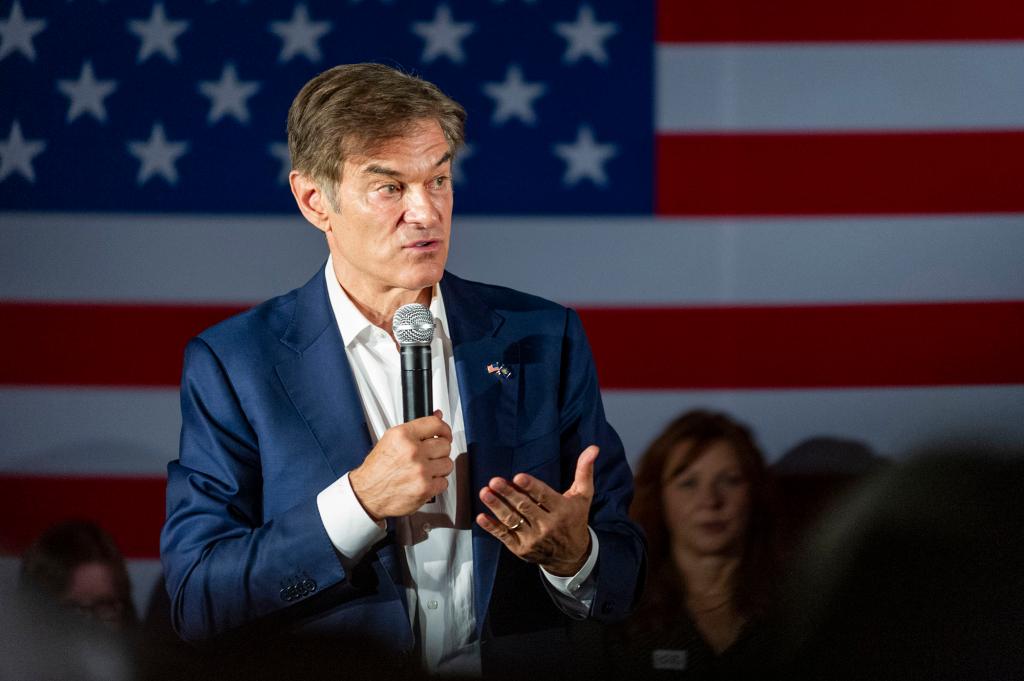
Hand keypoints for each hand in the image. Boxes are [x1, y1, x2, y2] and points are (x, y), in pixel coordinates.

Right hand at [349, 411, 452, 519]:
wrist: (366, 494)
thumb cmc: (376, 470)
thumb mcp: (390, 441)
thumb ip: (416, 428)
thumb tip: (437, 415)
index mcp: (402, 435)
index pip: (436, 424)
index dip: (444, 429)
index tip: (445, 434)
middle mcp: (412, 451)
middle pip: (445, 445)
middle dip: (439, 451)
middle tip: (430, 456)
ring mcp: (420, 470)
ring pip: (447, 464)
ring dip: (439, 468)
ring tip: (426, 470)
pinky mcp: (425, 488)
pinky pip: (444, 482)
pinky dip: (437, 483)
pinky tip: (425, 481)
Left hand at [476, 445, 598, 575]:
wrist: (572, 556)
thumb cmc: (576, 518)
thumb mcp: (583, 495)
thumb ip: (584, 471)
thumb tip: (593, 448)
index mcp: (563, 510)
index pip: (545, 497)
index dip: (531, 487)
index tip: (518, 477)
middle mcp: (548, 526)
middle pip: (525, 508)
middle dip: (508, 494)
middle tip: (494, 481)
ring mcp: (534, 539)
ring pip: (513, 521)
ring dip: (497, 507)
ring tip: (484, 493)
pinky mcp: (522, 549)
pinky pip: (505, 536)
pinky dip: (492, 527)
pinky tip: (482, 516)